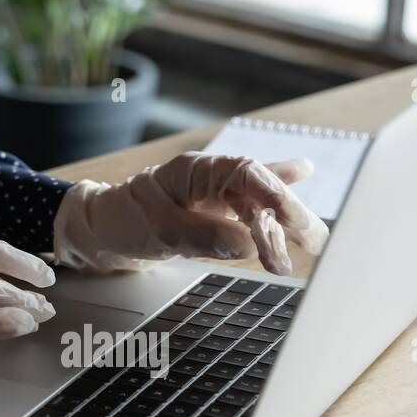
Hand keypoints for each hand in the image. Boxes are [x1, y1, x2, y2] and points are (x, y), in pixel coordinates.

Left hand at [52, 152, 329, 274]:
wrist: (101, 232)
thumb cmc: (123, 221)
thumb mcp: (158, 230)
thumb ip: (202, 236)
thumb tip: (246, 244)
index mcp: (195, 172)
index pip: (244, 173)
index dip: (273, 191)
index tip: (290, 217)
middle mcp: (211, 179)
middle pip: (260, 189)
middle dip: (289, 212)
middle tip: (314, 241)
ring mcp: (216, 196)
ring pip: (260, 205)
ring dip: (284, 226)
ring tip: (313, 245)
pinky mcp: (217, 215)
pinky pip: (252, 211)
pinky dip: (276, 208)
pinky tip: (303, 174)